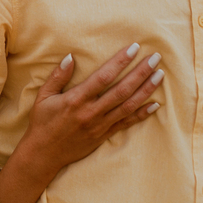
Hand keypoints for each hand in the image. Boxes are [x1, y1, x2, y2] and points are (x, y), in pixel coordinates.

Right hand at [22, 43, 164, 175]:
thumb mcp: (44, 96)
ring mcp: (99, 125)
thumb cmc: (42, 122)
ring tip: (160, 75)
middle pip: (121, 90)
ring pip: (128, 106)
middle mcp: (91, 112)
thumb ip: (58, 76)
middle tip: (155, 58)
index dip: (120, 61)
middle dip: (140, 73)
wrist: (43, 154)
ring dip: (146, 90)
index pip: (103, 77)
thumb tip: (71, 57)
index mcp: (76, 99)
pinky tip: (155, 105)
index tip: (134, 48)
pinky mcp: (104, 136)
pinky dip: (142, 114)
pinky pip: (126, 124)